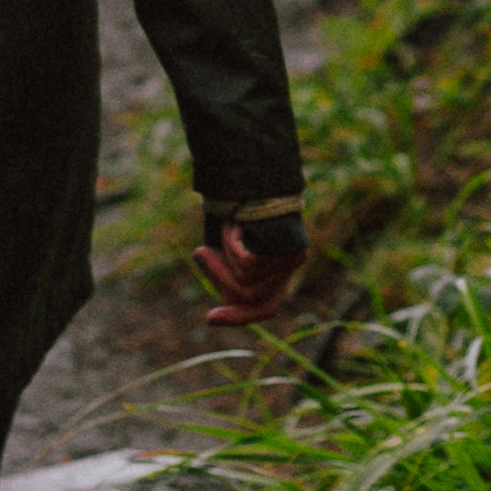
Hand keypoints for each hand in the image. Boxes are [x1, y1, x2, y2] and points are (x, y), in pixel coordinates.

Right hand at [194, 201, 305, 326]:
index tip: (208, 318)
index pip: (265, 306)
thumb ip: (232, 271)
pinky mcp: (289, 252)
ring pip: (245, 281)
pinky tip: (237, 222)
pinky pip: (247, 264)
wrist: (257, 171)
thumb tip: (227, 298)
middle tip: (197, 253)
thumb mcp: (232, 243)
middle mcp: (292, 266)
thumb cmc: (243, 203)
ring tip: (229, 224)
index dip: (238, 316)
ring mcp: (293, 260)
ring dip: (224, 254)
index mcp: (282, 266)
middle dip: (220, 280)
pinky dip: (231, 244)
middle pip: (253, 299)